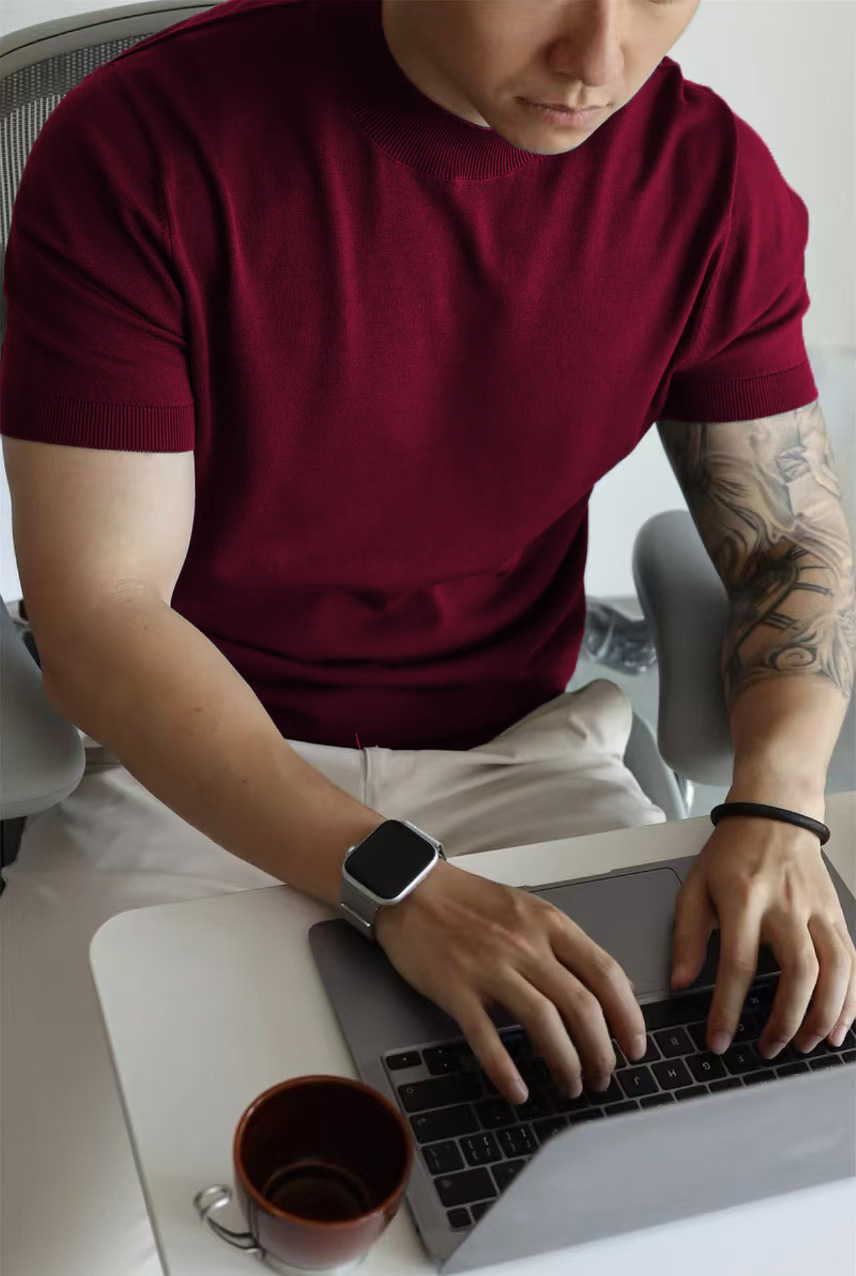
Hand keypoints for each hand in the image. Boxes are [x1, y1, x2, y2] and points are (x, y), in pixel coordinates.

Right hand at [374, 859, 647, 1106]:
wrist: (411, 887)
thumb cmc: (469, 901)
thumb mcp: (528, 909)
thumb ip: (564, 945)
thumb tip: (608, 987)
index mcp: (548, 924)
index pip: (605, 972)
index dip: (628, 1016)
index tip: (635, 1046)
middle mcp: (525, 945)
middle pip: (580, 1005)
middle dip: (601, 1051)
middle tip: (604, 1076)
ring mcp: (490, 966)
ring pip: (543, 1023)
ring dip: (565, 1063)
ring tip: (571, 1085)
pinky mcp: (455, 988)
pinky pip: (486, 1037)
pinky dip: (505, 1070)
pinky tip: (518, 1090)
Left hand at [670, 816, 855, 1058]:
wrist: (775, 814)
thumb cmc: (732, 852)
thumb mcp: (695, 885)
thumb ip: (687, 936)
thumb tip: (681, 982)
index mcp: (744, 900)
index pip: (737, 964)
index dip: (727, 1009)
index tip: (719, 1040)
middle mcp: (786, 906)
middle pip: (798, 972)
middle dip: (786, 1020)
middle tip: (769, 1049)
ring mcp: (817, 911)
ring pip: (835, 970)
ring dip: (825, 1015)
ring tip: (807, 1044)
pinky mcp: (837, 915)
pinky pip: (853, 962)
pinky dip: (852, 998)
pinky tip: (842, 1024)